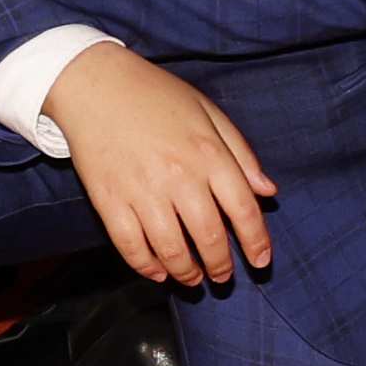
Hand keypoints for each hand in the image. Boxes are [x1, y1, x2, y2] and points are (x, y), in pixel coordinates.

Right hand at [54, 46, 279, 285]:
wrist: (96, 85)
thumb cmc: (157, 96)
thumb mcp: (209, 113)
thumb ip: (242, 154)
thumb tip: (268, 191)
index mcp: (209, 153)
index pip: (243, 209)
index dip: (256, 242)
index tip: (260, 261)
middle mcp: (179, 176)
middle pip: (209, 236)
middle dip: (220, 265)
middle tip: (224, 277)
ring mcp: (142, 191)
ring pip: (171, 249)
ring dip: (186, 273)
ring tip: (193, 280)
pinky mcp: (109, 201)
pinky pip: (130, 246)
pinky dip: (146, 266)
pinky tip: (158, 273)